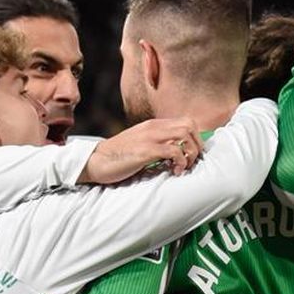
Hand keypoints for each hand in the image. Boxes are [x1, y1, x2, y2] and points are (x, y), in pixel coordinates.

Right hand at [85, 119, 202, 183]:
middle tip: (190, 162)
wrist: (96, 161)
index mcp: (153, 125)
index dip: (195, 138)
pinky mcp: (145, 150)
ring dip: (190, 153)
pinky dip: (180, 162)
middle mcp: (153, 127)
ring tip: (182, 167)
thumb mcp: (141, 146)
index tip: (191, 155)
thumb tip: (177, 152)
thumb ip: (158, 145)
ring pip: (185, 134)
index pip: (185, 122)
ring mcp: (149, 137)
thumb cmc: (118, 158)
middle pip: (189, 124)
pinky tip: (174, 171)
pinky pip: (173, 150)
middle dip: (197, 145)